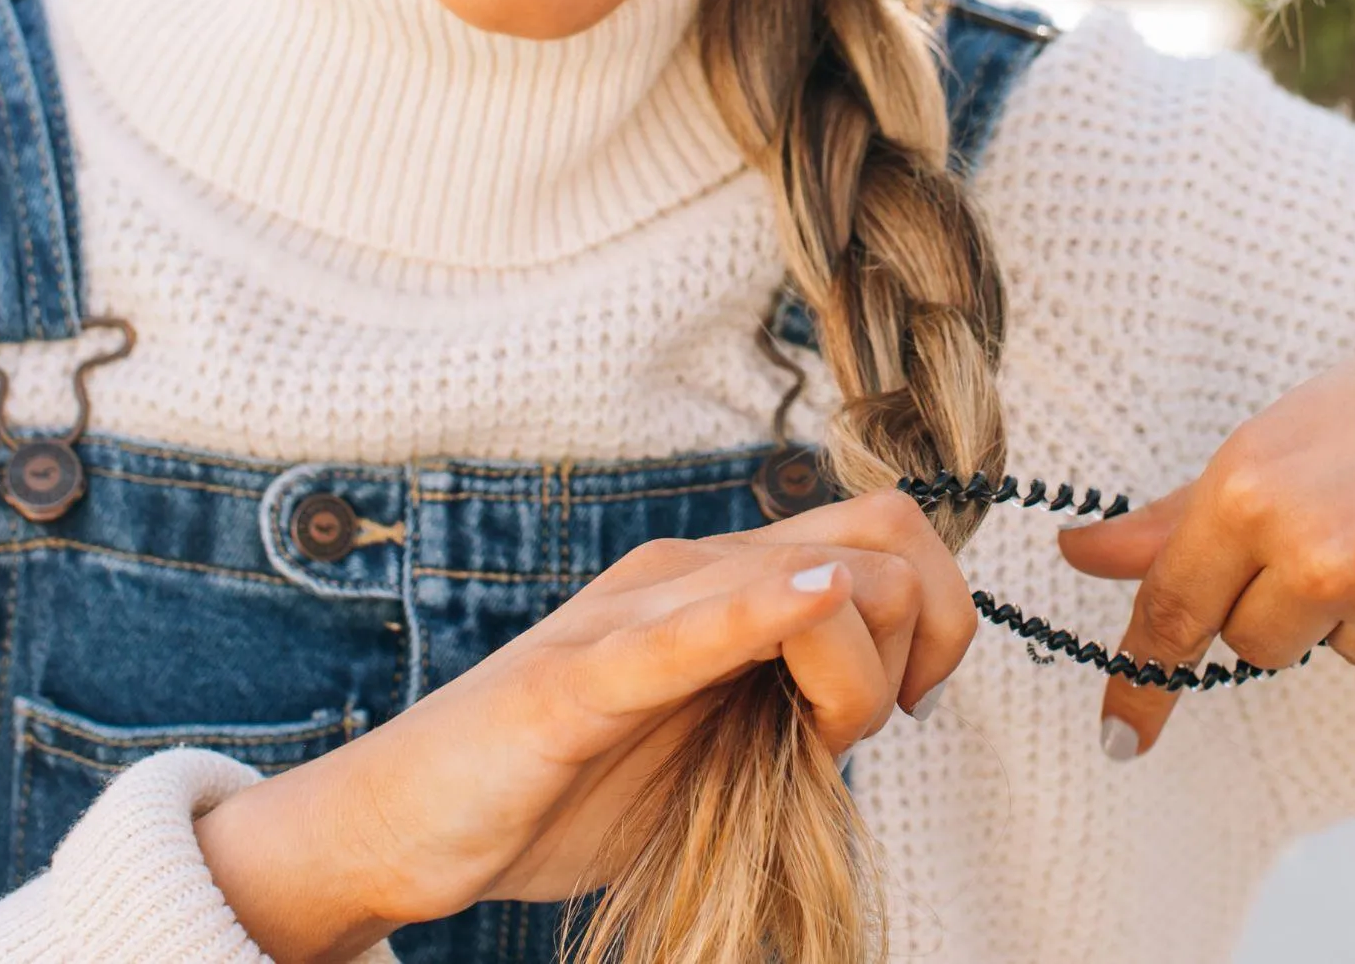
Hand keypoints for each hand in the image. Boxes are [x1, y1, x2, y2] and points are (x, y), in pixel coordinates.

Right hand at [196, 489, 970, 961]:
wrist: (412, 825)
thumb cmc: (566, 782)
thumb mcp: (717, 740)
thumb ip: (792, 699)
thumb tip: (892, 688)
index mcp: (728, 580)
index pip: (889, 530)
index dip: (942, 616)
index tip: (911, 702)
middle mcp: (690, 571)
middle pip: (880, 538)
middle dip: (919, 638)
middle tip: (869, 727)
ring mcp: (635, 614)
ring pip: (810, 582)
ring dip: (857, 670)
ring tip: (814, 739)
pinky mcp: (579, 679)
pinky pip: (684, 631)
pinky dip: (760, 613)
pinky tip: (810, 605)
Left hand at [1058, 258, 1354, 759]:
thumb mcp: (1290, 430)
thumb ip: (1183, 514)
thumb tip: (1079, 554)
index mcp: (1252, 485)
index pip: (1173, 608)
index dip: (1141, 676)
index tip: (1120, 737)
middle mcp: (1319, 549)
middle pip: (1254, 643)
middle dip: (1286, 602)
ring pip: (1348, 652)